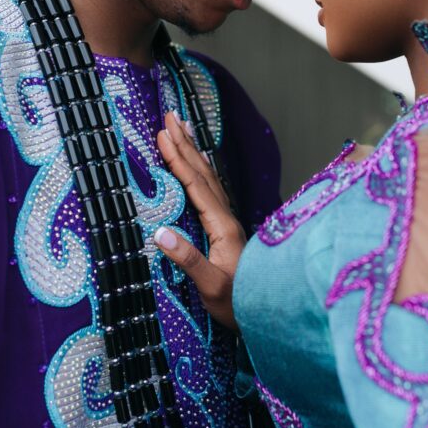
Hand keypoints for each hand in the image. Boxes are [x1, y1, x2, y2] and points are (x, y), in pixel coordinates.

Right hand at [154, 111, 245, 330]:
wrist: (266, 311)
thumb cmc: (238, 304)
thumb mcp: (211, 287)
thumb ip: (188, 260)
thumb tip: (160, 233)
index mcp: (222, 225)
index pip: (196, 184)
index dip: (179, 158)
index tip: (163, 134)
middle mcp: (227, 216)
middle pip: (203, 172)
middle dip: (185, 143)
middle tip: (170, 116)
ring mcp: (227, 220)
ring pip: (208, 176)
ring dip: (192, 151)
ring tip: (181, 127)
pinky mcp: (225, 227)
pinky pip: (210, 188)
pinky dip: (199, 169)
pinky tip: (197, 163)